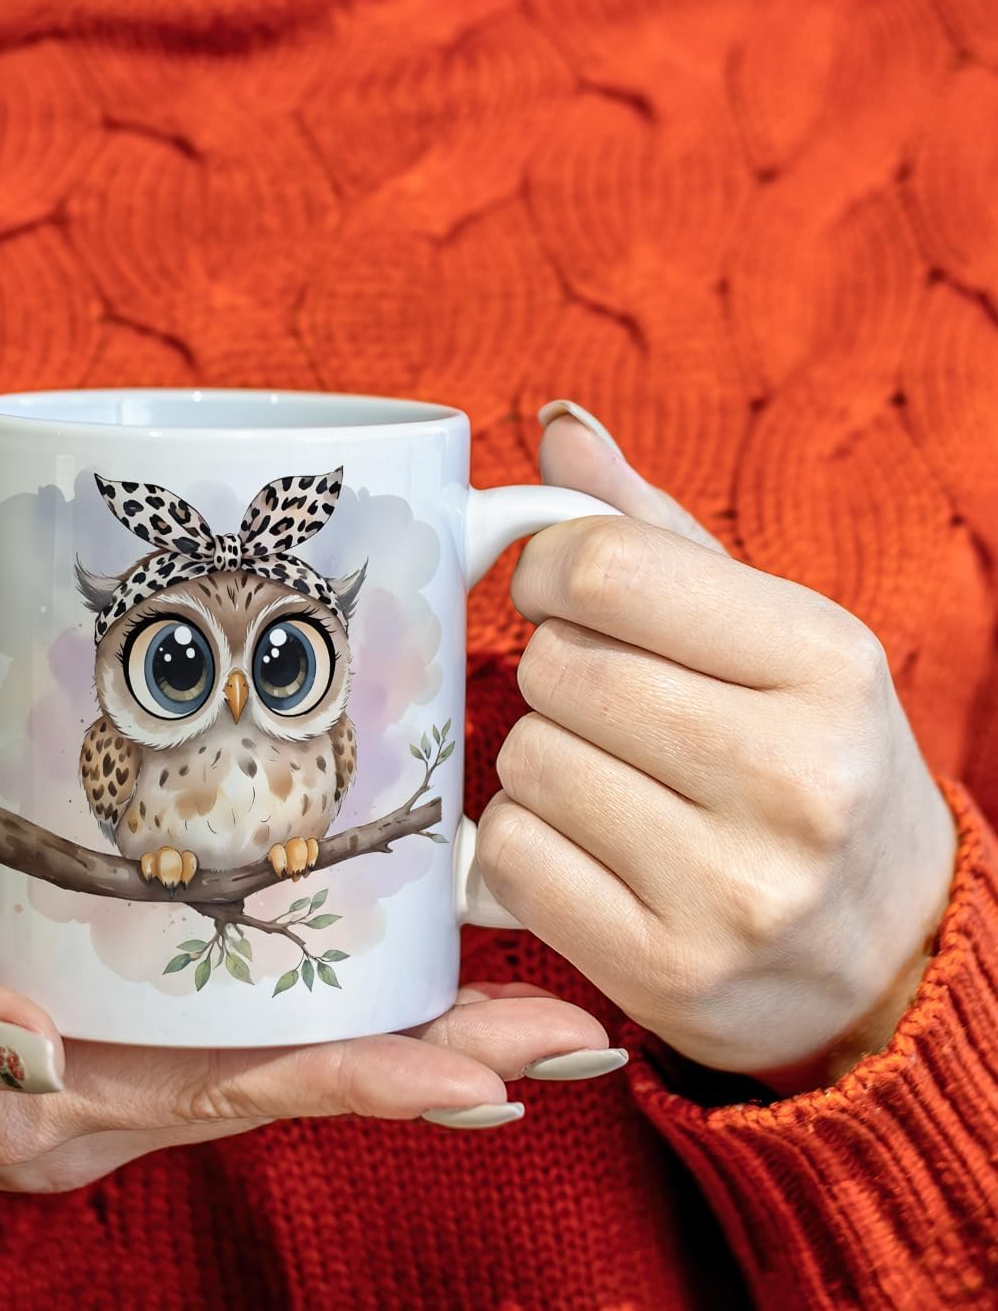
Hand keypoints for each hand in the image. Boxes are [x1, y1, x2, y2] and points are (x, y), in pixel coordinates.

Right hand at [0, 900, 619, 1207]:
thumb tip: (37, 1036)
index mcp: (46, 1109)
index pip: (239, 1092)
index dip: (370, 1078)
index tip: (495, 1075)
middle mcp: (95, 1100)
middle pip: (296, 1077)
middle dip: (439, 1058)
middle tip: (575, 1034)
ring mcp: (92, 1068)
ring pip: (278, 1053)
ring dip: (403, 1032)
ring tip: (525, 1011)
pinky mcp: (77, 1019)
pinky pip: (224, 1019)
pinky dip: (315, 1004)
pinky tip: (371, 975)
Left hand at [475, 402, 956, 1087]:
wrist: (887, 950)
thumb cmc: (806, 759)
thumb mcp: (770, 634)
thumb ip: (654, 529)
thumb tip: (556, 424)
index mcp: (829, 661)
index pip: (604, 567)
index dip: (546, 570)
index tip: (557, 594)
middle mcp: (797, 778)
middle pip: (554, 669)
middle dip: (553, 675)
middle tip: (605, 706)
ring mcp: (736, 890)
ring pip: (522, 762)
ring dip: (537, 762)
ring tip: (612, 784)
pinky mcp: (670, 973)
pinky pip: (509, 858)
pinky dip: (522, 845)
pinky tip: (588, 852)